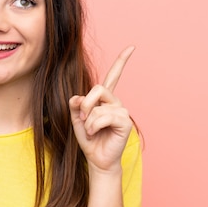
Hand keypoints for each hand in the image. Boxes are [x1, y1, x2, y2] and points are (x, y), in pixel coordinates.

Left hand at [69, 46, 134, 173]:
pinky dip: (94, 126)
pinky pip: (104, 117)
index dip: (122, 61)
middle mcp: (115, 102)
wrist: (96, 159)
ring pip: (98, 106)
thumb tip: (78, 97)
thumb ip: (76, 105)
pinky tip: (96, 133)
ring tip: (91, 131)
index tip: (132, 47)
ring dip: (89, 121)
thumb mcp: (76, 119)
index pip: (113, 76)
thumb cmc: (88, 139)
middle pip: (97, 88)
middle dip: (85, 105)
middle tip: (84, 119)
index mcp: (104, 99)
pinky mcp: (125, 122)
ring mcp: (121, 111)